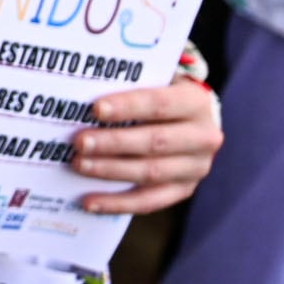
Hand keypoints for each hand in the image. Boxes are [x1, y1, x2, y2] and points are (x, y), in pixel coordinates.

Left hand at [71, 77, 222, 213]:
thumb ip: (131, 84)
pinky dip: (117, 203)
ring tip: (79, 165)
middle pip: (155, 142)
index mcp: (196, 102)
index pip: (160, 104)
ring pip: (150, 173)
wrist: (192, 120)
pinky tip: (89, 202)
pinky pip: (149, 202)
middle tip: (79, 142)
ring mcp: (196, 167)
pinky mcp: (184, 190)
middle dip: (113, 143)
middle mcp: (204, 137)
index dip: (128, 107)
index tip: (96, 109)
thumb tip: (83, 96)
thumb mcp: (156, 80)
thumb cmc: (161, 94)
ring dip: (111, 171)